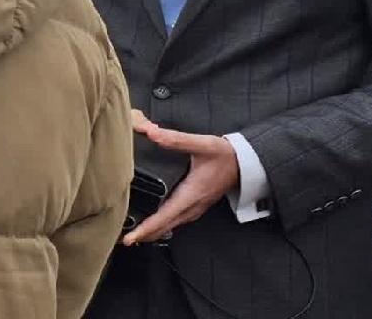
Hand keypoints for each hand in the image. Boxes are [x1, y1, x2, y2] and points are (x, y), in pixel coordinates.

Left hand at [123, 111, 239, 245]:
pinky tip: (155, 223)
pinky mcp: (197, 205)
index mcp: (191, 194)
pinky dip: (163, 225)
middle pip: (165, 227)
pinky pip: (177, 220)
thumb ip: (176, 139)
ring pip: (171, 225)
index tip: (130, 238)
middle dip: (145, 235)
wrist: (246, 164)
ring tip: (135, 234)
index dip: (146, 229)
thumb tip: (151, 132)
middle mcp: (193, 206)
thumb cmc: (225, 155)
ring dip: (154, 231)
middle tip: (125, 240)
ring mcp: (196, 208)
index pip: (164, 217)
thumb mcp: (202, 144)